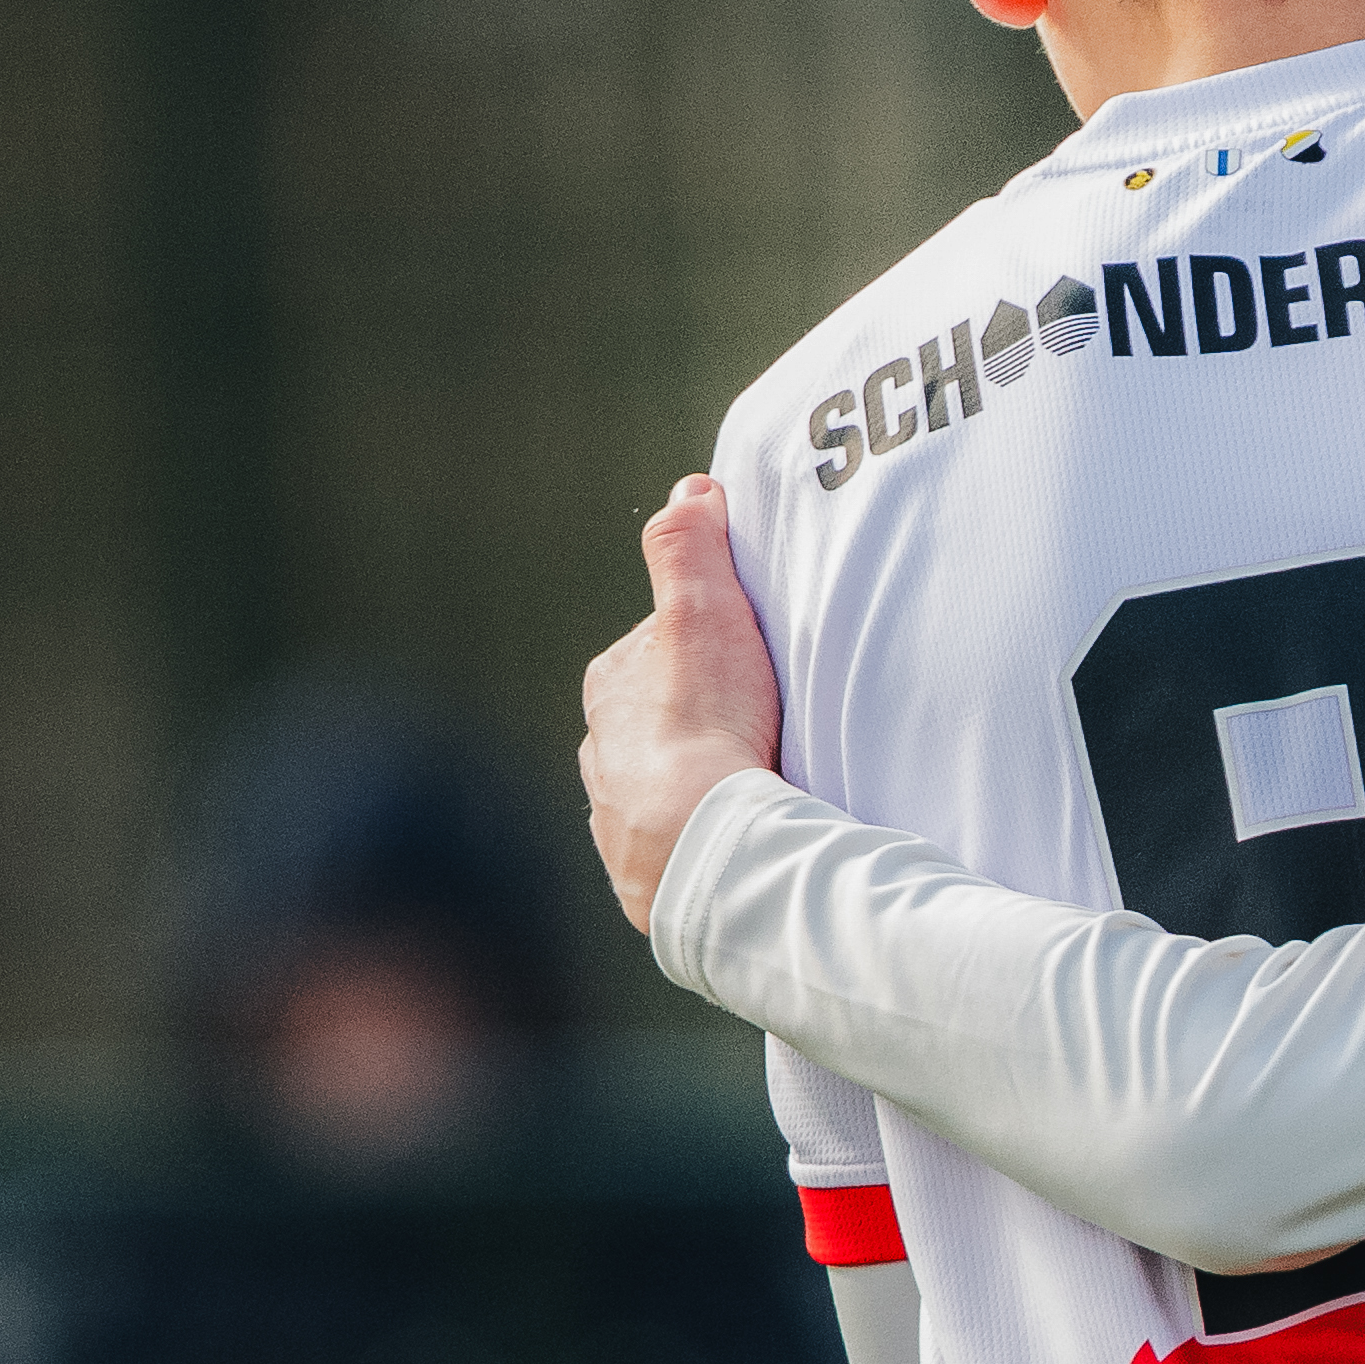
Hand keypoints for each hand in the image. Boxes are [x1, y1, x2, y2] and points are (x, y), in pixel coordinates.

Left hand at [580, 477, 785, 943]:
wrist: (705, 845)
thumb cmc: (706, 724)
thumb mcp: (702, 611)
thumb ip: (689, 546)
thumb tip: (689, 490)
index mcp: (611, 687)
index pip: (658, 648)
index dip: (708, 644)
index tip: (752, 655)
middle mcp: (601, 752)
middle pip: (658, 718)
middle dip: (701, 716)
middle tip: (763, 719)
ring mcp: (618, 816)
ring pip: (662, 783)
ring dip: (700, 780)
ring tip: (755, 780)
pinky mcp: (643, 873)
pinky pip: (675, 842)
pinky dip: (702, 833)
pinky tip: (736, 833)